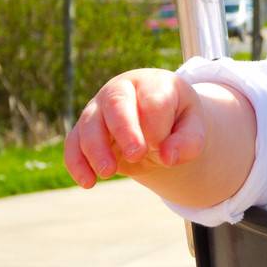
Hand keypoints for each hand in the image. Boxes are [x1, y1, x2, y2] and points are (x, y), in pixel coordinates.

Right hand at [64, 68, 204, 187]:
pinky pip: (73, 143)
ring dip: (96, 149)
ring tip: (108, 172)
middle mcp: (122, 90)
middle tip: (136, 155)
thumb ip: (188, 141)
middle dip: (124, 130)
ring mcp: (99, 108)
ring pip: (89, 124)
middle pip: (116, 103)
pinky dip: (77, 163)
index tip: (163, 147)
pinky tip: (88, 182)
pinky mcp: (84, 129)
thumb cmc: (177, 120)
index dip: (157, 127)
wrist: (157, 121)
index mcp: (153, 83)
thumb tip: (169, 158)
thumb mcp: (193, 127)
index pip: (153, 101)